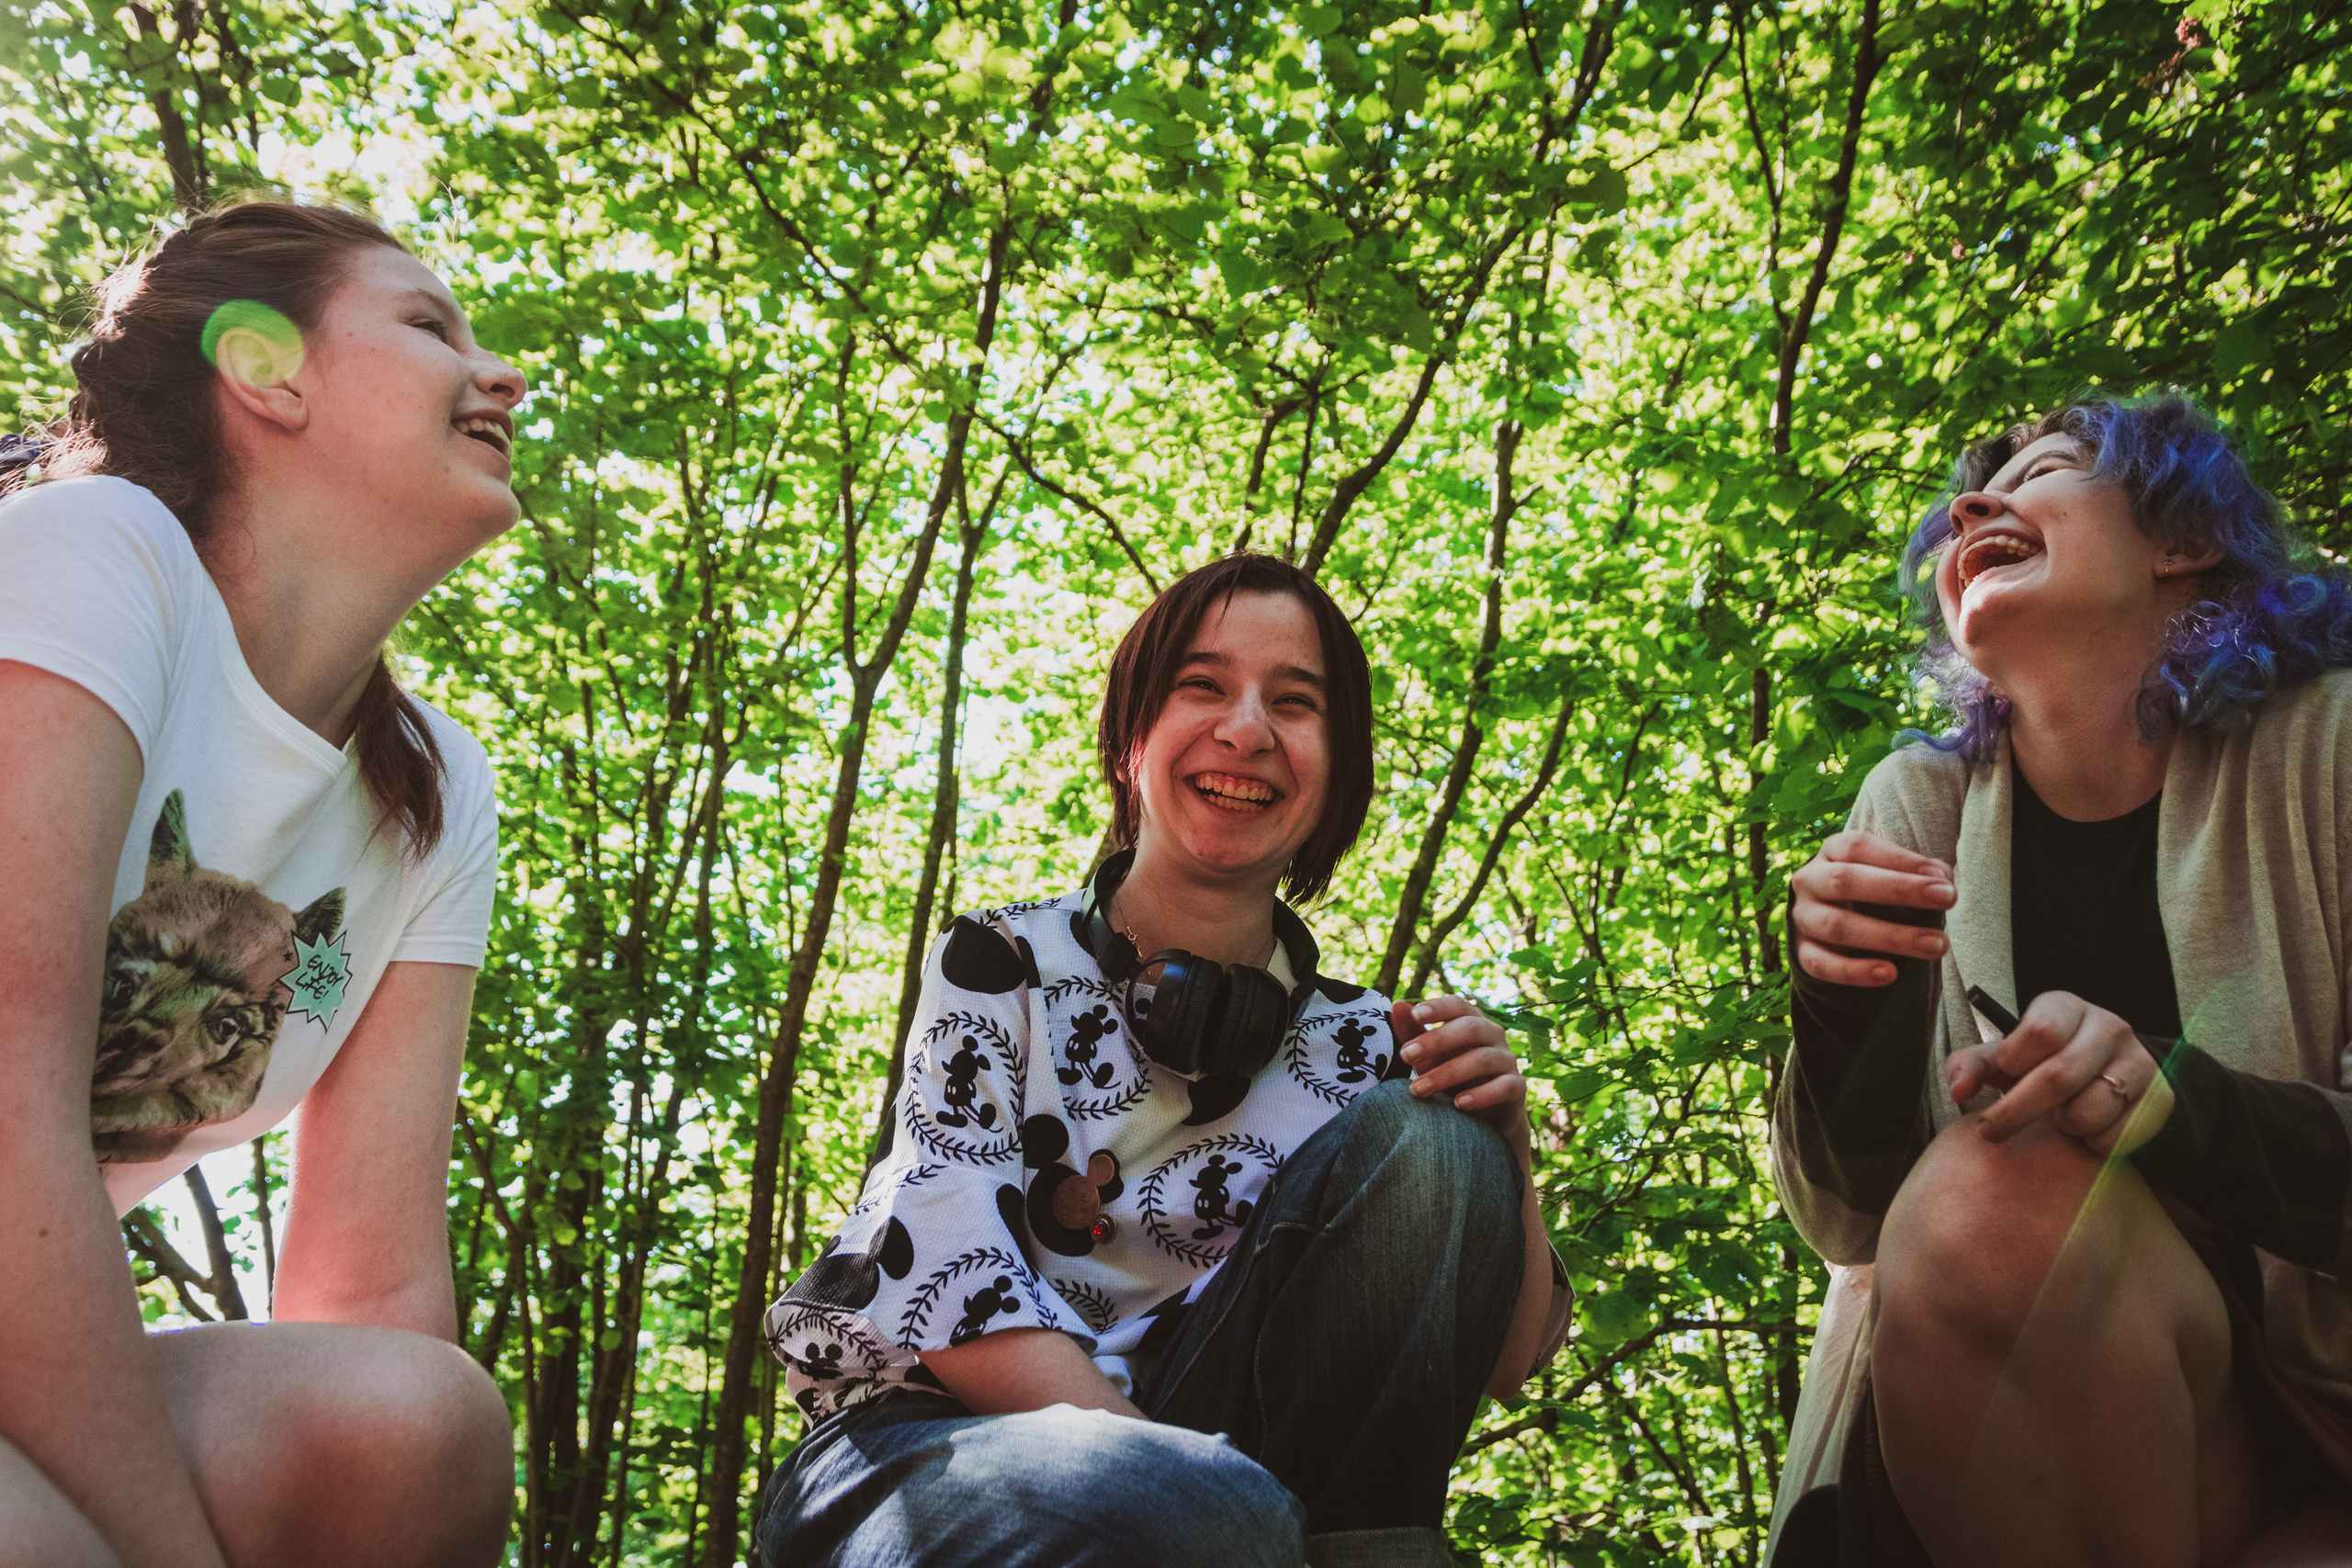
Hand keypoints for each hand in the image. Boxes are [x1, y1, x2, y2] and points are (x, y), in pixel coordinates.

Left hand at [1392, 997, 1528, 1153]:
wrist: (1484, 1117)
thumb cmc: (1452, 1077)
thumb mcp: (1429, 1056)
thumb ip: (1413, 1033)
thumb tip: (1397, 1006)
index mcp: (1471, 1020)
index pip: (1458, 1005)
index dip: (1438, 1007)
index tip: (1415, 1014)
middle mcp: (1493, 1034)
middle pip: (1470, 1028)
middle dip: (1436, 1041)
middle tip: (1406, 1056)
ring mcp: (1507, 1059)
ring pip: (1483, 1059)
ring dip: (1447, 1073)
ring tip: (1418, 1089)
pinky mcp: (1516, 1086)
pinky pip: (1504, 1086)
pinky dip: (1482, 1095)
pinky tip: (1459, 1104)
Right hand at [1790, 830, 1954, 986]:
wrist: (1825, 921)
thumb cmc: (1869, 889)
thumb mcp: (1889, 871)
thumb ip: (1916, 872)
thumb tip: (1941, 878)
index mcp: (1831, 852)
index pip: (1859, 847)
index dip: (1900, 860)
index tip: (1942, 878)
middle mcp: (1809, 880)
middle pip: (1845, 881)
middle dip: (1899, 890)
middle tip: (1947, 899)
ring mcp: (1802, 916)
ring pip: (1837, 926)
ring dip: (1890, 936)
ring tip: (1935, 945)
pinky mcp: (1801, 951)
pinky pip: (1821, 964)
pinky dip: (1855, 972)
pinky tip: (1890, 973)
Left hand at [1951, 989, 2173, 1153]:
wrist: (2107, 1076)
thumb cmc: (2041, 1063)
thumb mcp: (2003, 1057)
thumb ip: (1971, 1066)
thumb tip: (1958, 1091)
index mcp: (2067, 1007)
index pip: (2040, 1032)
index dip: (2014, 1062)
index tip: (2004, 1075)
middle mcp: (2109, 1027)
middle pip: (2059, 1077)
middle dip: (2015, 1112)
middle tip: (1991, 1130)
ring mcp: (2139, 1062)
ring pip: (2088, 1111)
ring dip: (2061, 1125)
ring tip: (2057, 1116)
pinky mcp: (2158, 1099)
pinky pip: (2115, 1137)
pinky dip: (2090, 1142)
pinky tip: (2087, 1126)